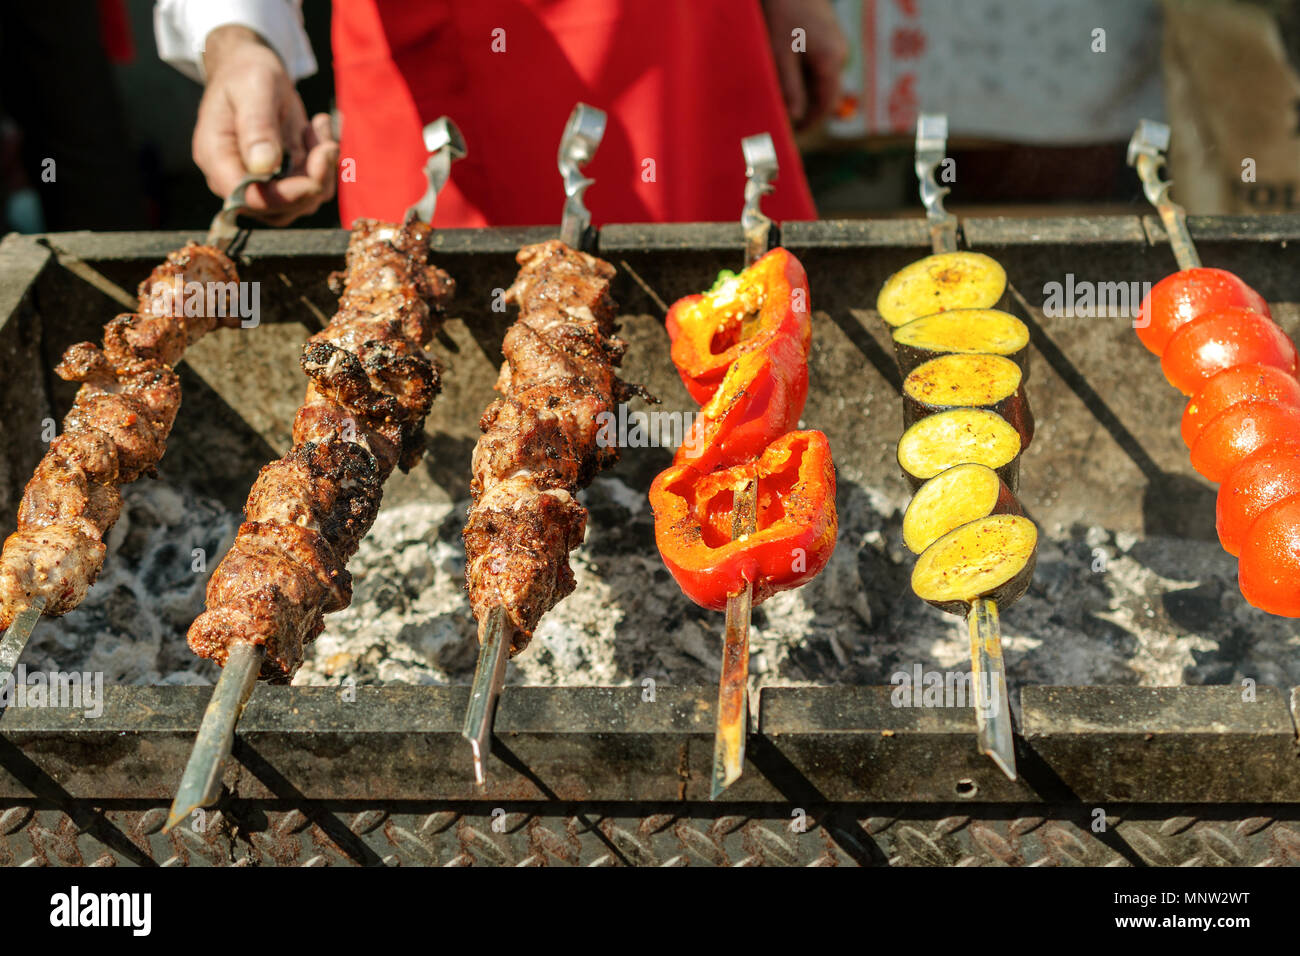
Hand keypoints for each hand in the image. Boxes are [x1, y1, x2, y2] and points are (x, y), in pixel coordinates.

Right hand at [193, 25, 336, 225]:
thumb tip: (263, 167)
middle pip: (280, 208)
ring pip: (302, 203)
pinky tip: (318, 129)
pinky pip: (314, 188)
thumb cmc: (247, 74)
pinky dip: (325, 164)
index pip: (247, 198)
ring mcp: (261, 184)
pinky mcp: (284, 180)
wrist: (252, 69)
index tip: (315, 170)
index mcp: (217, 159)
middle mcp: (236, 179)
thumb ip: (257, 127)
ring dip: (323, 171)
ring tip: (318, 127)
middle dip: (313, 181)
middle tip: (327, 144)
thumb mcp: (254, 90)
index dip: (285, 195)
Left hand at [762, 0, 849, 131]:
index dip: (810, 122)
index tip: (793, 134)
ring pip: (819, 76)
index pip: (826, 104)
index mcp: (831, 59)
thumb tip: (795, 118)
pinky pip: (816, 61)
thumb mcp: (778, 53)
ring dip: (801, 88)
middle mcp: (839, 51)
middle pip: (824, 91)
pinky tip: (782, 70)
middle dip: (804, 106)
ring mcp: (834, 40)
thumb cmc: (780, 10)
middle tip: (780, 118)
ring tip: (776, 94)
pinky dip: (801, 71)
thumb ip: (789, 87)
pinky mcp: (826, 32)